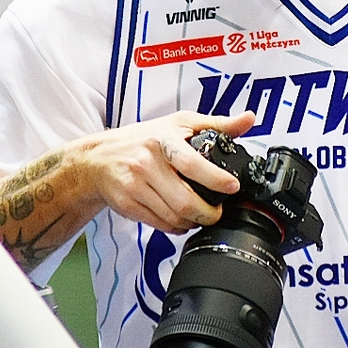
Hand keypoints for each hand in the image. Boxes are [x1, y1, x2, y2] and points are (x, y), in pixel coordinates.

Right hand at [78, 109, 256, 233]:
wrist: (98, 158)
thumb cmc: (142, 139)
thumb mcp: (179, 124)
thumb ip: (216, 124)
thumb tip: (248, 120)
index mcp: (162, 141)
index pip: (191, 163)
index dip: (215, 179)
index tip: (232, 187)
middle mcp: (146, 163)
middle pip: (184, 200)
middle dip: (208, 213)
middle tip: (218, 212)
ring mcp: (135, 186)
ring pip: (173, 217)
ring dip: (192, 222)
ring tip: (200, 215)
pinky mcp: (127, 204)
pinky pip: (159, 224)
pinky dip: (176, 227)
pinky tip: (181, 219)